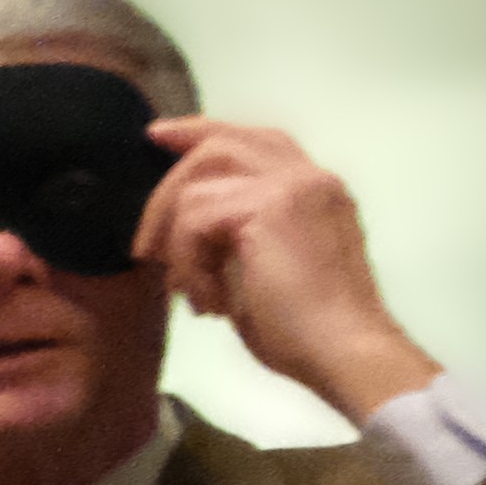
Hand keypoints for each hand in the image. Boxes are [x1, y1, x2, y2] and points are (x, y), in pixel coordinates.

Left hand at [137, 116, 437, 423]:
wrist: (342, 350)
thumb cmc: (305, 331)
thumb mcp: (263, 270)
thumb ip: (235, 237)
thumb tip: (180, 236)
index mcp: (313, 190)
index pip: (256, 140)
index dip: (203, 133)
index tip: (159, 136)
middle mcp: (309, 177)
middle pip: (221, 144)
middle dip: (169, 184)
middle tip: (143, 239)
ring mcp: (293, 186)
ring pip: (198, 182)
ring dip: (176, 242)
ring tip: (185, 290)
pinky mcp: (271, 206)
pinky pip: (196, 219)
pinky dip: (189, 265)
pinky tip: (208, 302)